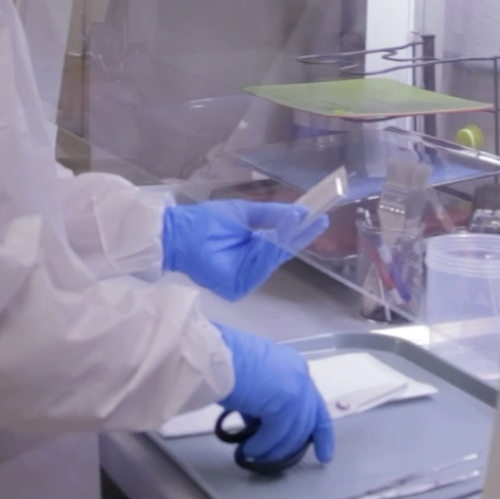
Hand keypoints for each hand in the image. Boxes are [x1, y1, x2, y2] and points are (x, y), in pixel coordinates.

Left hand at [162, 201, 329, 300]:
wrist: (179, 231)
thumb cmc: (207, 221)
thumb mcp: (245, 213)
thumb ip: (272, 215)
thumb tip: (300, 212)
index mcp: (252, 250)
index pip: (280, 243)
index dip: (300, 231)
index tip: (320, 218)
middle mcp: (251, 267)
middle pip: (280, 253)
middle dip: (299, 235)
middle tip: (318, 219)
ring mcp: (245, 278)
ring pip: (272, 259)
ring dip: (286, 239)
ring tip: (298, 219)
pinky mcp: (236, 285)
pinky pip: (258, 266)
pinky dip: (269, 250)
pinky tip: (277, 235)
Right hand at [215, 324, 333, 465]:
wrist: (213, 355)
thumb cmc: (224, 363)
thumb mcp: (254, 382)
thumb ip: (266, 401)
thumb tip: (262, 424)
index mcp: (294, 367)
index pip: (315, 405)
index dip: (321, 433)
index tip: (324, 455)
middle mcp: (301, 376)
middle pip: (307, 422)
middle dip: (292, 446)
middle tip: (273, 460)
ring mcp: (297, 388)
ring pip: (293, 432)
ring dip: (273, 449)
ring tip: (253, 454)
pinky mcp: (286, 401)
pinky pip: (277, 434)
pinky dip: (262, 446)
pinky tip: (248, 449)